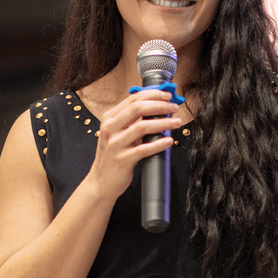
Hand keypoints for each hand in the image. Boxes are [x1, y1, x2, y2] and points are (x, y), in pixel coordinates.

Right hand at [84, 88, 176, 203]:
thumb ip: (131, 121)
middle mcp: (110, 128)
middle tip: (174, 108)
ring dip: (163, 123)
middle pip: (138, 109)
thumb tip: (157, 108)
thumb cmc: (112, 156)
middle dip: (160, 106)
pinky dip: (159, 144)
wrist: (100, 182)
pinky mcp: (122, 160)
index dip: (153, 94)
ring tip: (176, 123)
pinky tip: (169, 141)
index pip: (133, 99)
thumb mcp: (117, 134)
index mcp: (109, 118)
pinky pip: (144, 149)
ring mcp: (115, 144)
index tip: (167, 96)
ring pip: (142, 127)